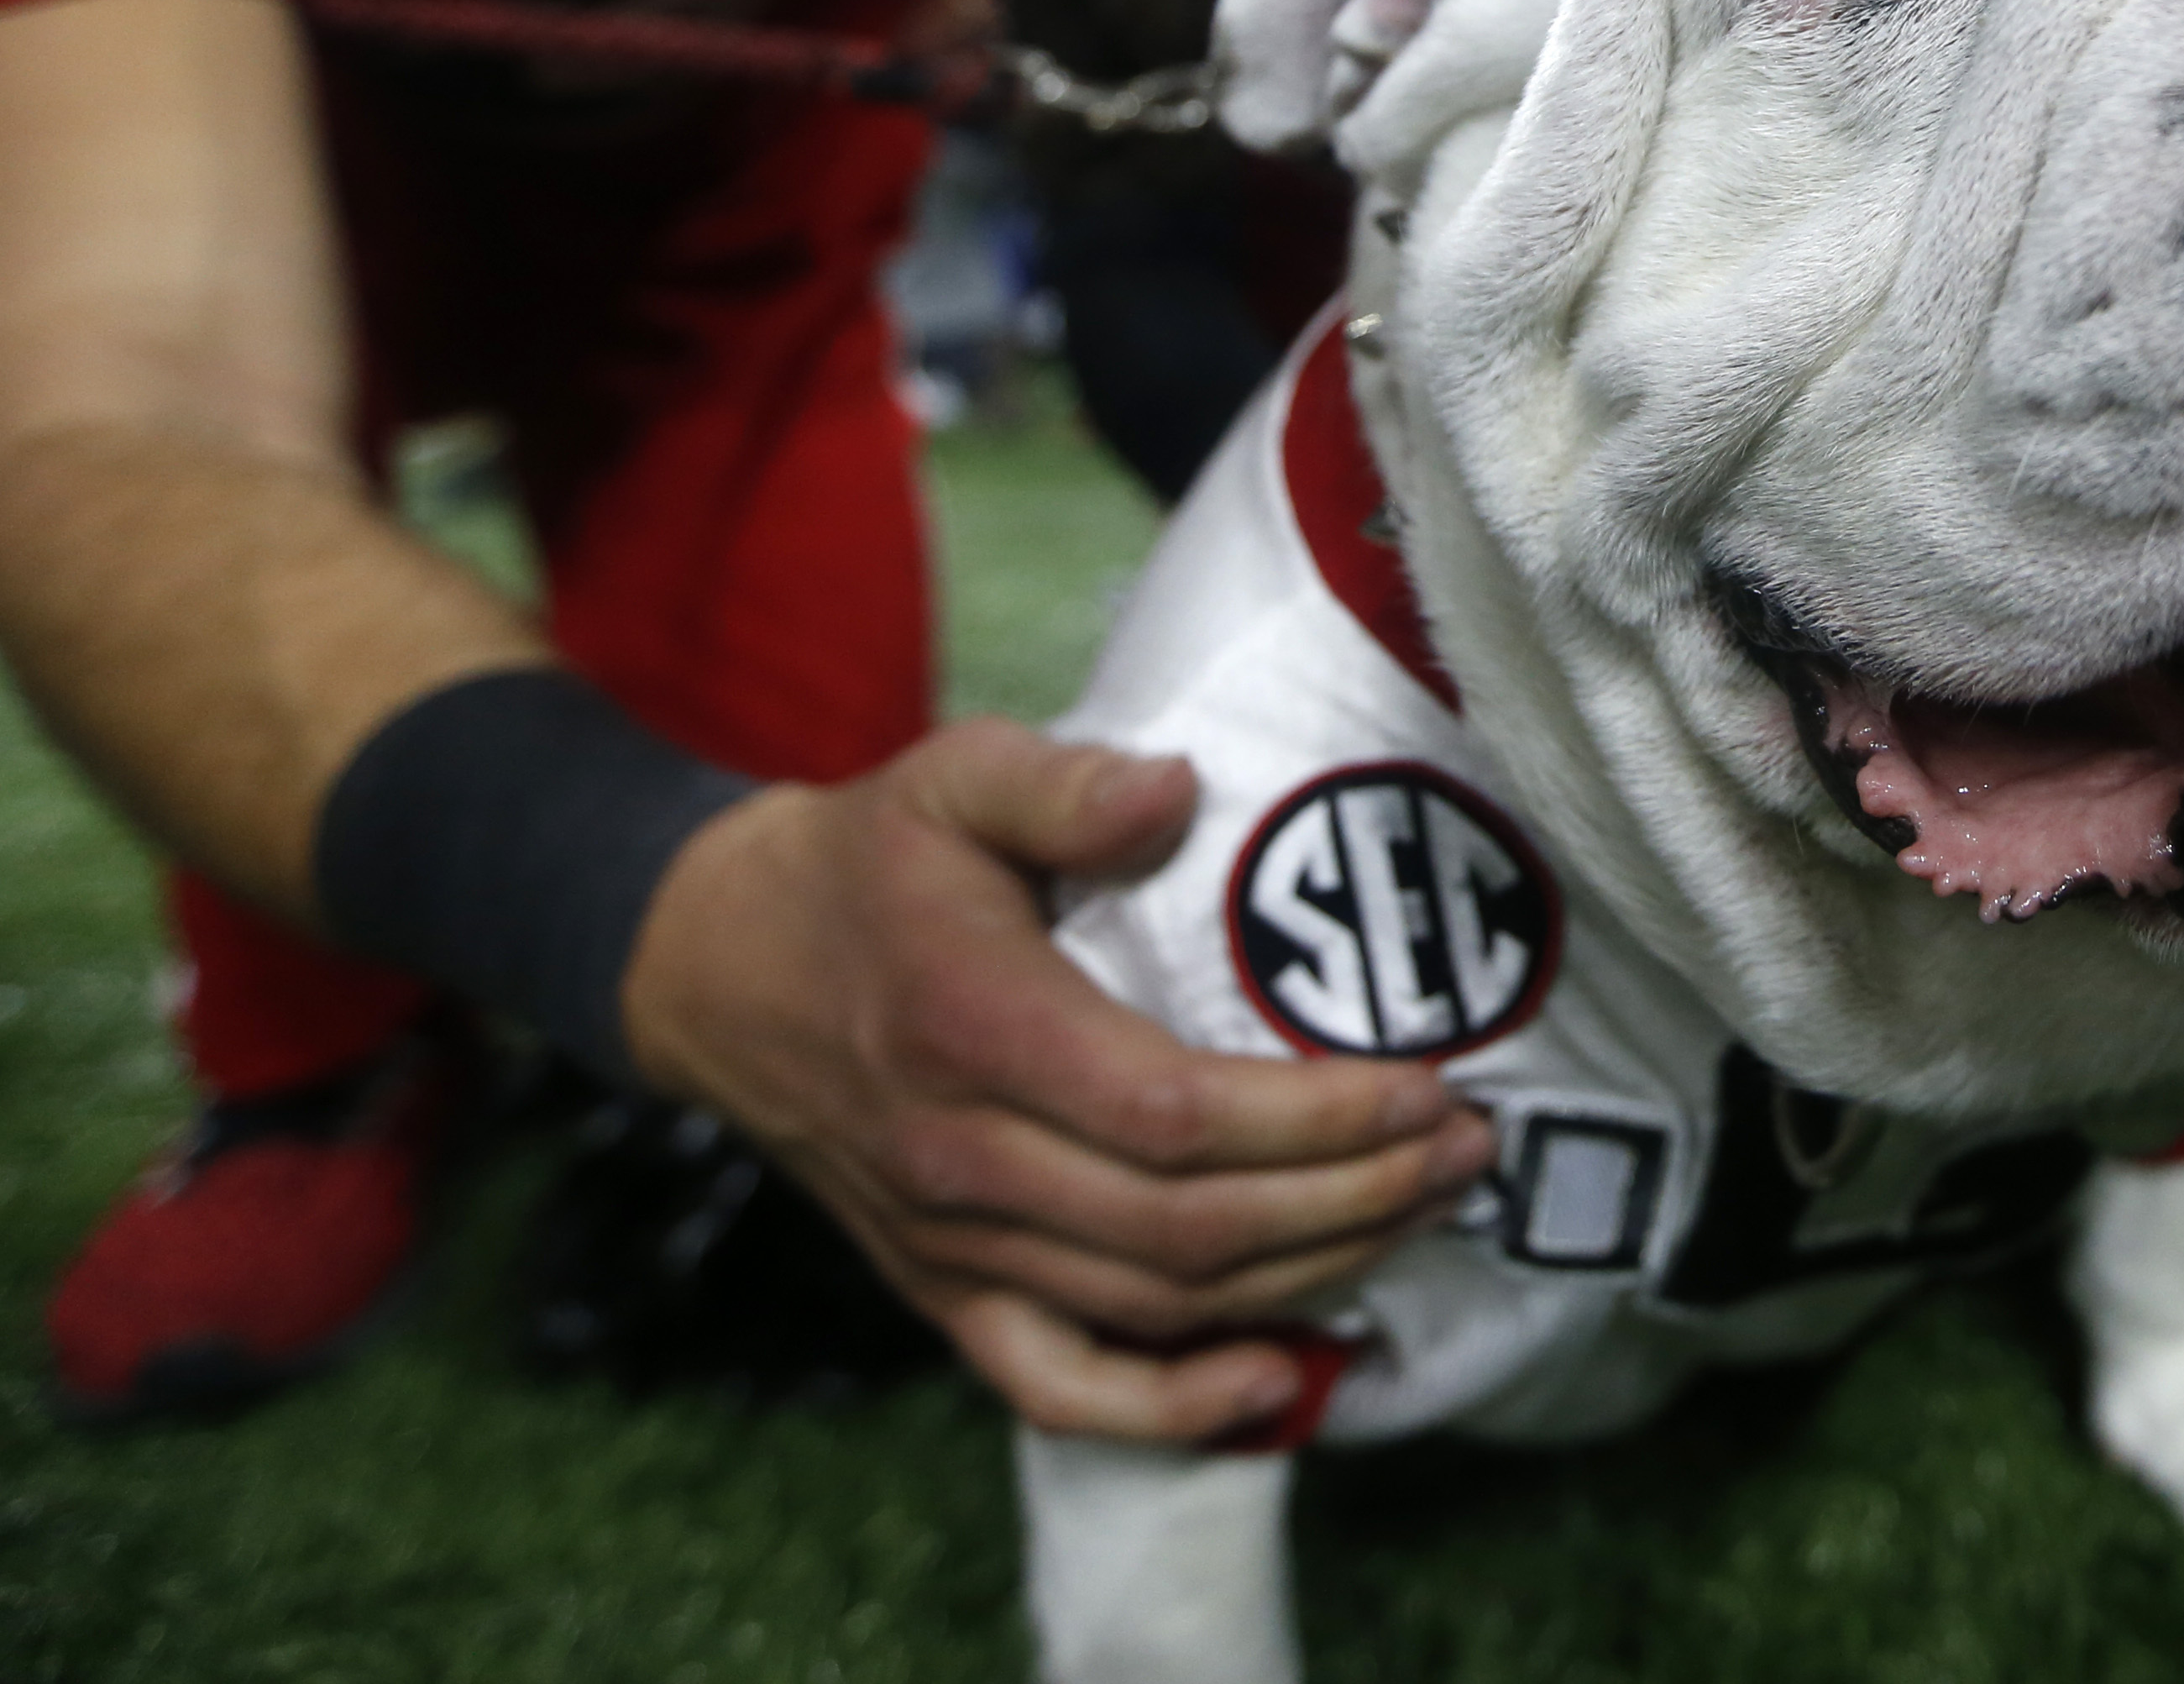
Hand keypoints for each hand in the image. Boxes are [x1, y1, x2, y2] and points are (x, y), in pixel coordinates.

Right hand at [619, 717, 1497, 1439]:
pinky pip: (1060, 1385)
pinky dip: (1170, 1407)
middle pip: (1188, 1225)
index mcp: (974, 1027)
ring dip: (1308, 1272)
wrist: (717, 970)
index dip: (1314, 1119)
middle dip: (1353, 1198)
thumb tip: (1178, 790)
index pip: (1172, 1115)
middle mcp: (963, 1159)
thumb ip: (1066, 781)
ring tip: (1422, 1211)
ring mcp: (952, 1245)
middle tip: (1466, 1149)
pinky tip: (1273, 1379)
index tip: (1426, 1085)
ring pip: (1155, 1302)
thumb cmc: (866, 866)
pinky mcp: (944, 1294)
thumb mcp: (952, 776)